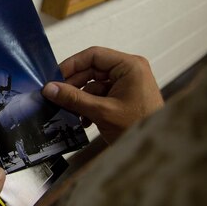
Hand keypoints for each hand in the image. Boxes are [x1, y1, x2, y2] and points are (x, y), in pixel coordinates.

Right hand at [42, 47, 163, 143]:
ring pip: (94, 84)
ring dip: (80, 98)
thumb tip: (50, 89)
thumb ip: (74, 98)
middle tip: (56, 96)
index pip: (94, 55)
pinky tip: (82, 119)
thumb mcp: (101, 111)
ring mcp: (127, 84)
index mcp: (129, 66)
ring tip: (69, 111)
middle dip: (74, 85)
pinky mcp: (124, 97)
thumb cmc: (139, 127)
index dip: (72, 65)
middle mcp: (129, 71)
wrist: (156, 150)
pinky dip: (89, 105)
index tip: (54, 76)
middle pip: (92, 70)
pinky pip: (100, 95)